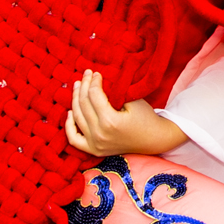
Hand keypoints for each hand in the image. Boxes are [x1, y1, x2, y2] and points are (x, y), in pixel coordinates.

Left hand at [64, 69, 188, 156]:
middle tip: (86, 74)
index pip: (94, 95)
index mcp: (110, 121)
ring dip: (75, 99)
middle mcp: (99, 134)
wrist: (154, 139)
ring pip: (76, 117)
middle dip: (83, 86)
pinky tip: (69, 112)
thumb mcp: (132, 100)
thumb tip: (96, 80)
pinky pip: (74, 139)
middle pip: (83, 104)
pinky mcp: (94, 150)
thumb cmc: (145, 117)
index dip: (93, 81)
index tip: (96, 73)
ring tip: (77, 86)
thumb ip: (113, 91)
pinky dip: (69, 125)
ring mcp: (95, 144)